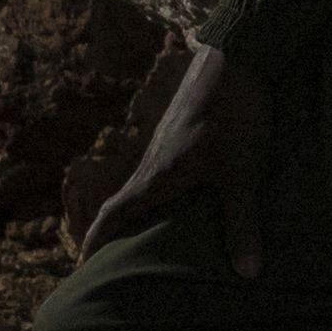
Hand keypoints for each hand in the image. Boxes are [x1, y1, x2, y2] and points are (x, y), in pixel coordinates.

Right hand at [81, 42, 272, 277]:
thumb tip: (249, 275)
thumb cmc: (235, 113)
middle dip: (116, 234)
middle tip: (115, 266)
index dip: (95, 242)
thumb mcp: (242, 172)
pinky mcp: (184, 132)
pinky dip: (163, 191)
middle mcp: (153, 162)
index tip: (82, 269)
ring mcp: (167, 144)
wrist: (238, 55)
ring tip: (149, 239)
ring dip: (141, 211)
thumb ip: (242, 224)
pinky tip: (184, 198)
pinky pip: (163, 170)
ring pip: (144, 186)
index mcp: (156, 177)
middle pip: (123, 204)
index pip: (113, 214)